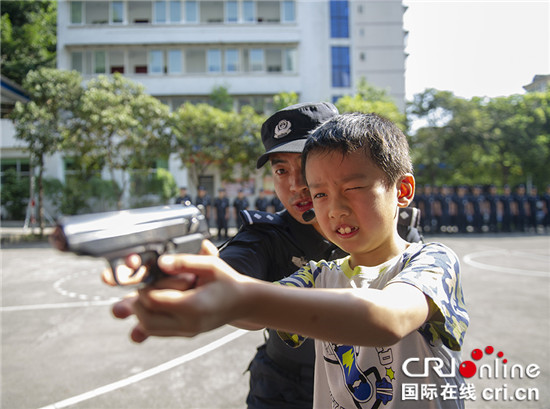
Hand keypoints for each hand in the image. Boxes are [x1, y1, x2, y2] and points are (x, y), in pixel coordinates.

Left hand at [111, 240, 250, 341]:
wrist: (243, 302)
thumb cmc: (227, 281)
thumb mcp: (210, 265)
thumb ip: (185, 262)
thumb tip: (160, 262)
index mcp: (193, 306)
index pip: (154, 301)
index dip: (145, 289)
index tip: (148, 278)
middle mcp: (188, 323)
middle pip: (147, 320)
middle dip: (139, 304)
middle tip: (145, 288)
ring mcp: (187, 331)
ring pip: (150, 329)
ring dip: (143, 313)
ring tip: (150, 295)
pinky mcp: (186, 334)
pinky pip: (159, 331)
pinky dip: (151, 319)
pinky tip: (158, 304)